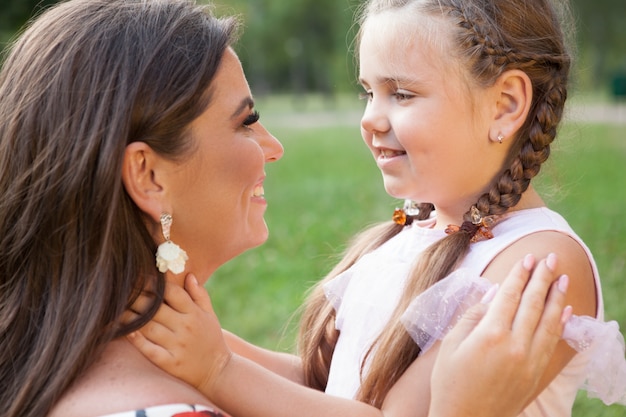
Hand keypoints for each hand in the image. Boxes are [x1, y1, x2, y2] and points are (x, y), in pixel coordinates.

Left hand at [127, 274, 231, 396]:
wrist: (217, 370)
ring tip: (117, 308)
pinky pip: (149, 349)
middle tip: (123, 290)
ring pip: (149, 328)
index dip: (156, 283)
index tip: (141, 277)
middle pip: (156, 309)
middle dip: (138, 298)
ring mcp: (177, 346)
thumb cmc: (211, 338)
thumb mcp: (210, 314)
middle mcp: (186, 328)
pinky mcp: (170, 362)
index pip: (173, 293)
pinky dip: (137, 340)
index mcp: (195, 313)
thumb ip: (199, 294)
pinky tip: (126, 331)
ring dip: (131, 317)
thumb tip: (188, 275)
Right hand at [428, 254, 571, 416]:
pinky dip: (560, 324)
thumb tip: (491, 296)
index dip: (519, 275)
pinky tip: (565, 311)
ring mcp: (528, 360)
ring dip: (557, 297)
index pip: (509, 296)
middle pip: (532, 304)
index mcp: (489, 335)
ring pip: (548, 321)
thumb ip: (471, 316)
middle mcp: (514, 345)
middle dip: (542, 278)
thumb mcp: (450, 345)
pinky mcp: (535, 373)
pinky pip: (552, 342)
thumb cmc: (450, 382)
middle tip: (549, 258)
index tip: (527, 258)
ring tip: (562, 277)